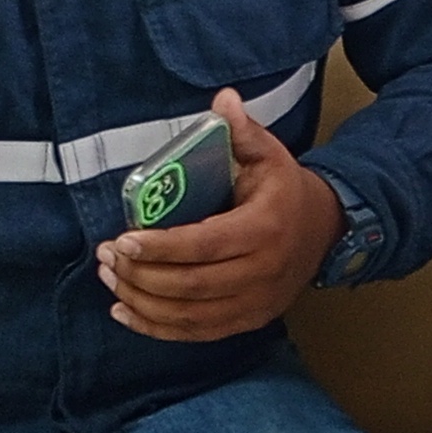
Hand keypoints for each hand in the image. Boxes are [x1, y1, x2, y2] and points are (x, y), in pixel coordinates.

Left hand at [98, 89, 345, 340]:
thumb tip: (223, 99)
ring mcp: (256, 303)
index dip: (161, 247)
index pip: (204, 245)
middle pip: (191, 285)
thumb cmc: (284, 190)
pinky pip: (197, 333)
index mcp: (264, 229)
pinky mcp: (248, 321)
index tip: (124, 239)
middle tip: (106, 256)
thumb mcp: (269, 154)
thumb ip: (242, 130)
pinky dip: (157, 328)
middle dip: (141, 275)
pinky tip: (125, 312)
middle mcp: (262, 272)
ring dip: (142, 301)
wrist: (325, 232)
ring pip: (190, 314)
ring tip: (110, 278)